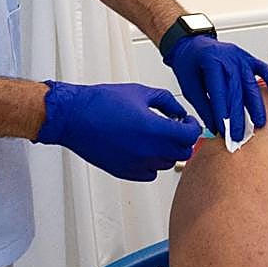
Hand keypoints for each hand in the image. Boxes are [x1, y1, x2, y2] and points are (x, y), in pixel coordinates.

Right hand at [36, 81, 201, 180]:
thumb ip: (167, 102)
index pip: (190, 135)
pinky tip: (144, 149)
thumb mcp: (140, 92)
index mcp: (154, 129)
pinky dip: (152, 163)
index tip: (187, 121)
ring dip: (168, 151)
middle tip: (175, 128)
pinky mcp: (125, 172)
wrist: (74, 117)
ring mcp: (137, 164)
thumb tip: (179, 112)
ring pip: (168, 164)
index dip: (193, 126)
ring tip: (157, 136)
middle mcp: (148, 150)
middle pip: (183, 152)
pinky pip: (151, 173)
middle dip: (183, 139)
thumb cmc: (101, 102)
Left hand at [162, 35, 267, 141]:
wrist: (194, 44)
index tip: (223, 130)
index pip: (219, 91)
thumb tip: (214, 126)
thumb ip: (202, 105)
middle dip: (239, 115)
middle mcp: (228, 58)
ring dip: (256, 105)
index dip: (222, 112)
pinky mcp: (249, 59)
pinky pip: (264, 69)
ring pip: (251, 83)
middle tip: (239, 135)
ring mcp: (240, 57)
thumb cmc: (189, 63)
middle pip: (236, 90)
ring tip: (259, 123)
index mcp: (210, 61)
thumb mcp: (188, 84)